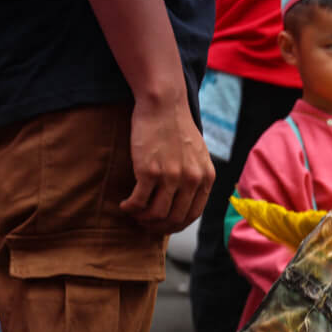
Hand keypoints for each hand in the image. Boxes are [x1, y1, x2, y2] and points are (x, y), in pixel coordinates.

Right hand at [121, 94, 214, 233]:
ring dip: (142, 218)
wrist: (163, 105)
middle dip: (158, 226)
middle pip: (174, 218)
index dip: (176, 224)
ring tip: (134, 213)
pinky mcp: (149, 171)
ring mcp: (171, 177)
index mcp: (206, 177)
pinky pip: (139, 202)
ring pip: (156, 214)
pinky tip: (124, 205)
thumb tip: (187, 199)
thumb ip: (197, 176)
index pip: (193, 214)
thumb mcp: (199, 154)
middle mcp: (192, 180)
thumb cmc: (177, 127)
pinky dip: (130, 208)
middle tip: (145, 223)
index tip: (164, 225)